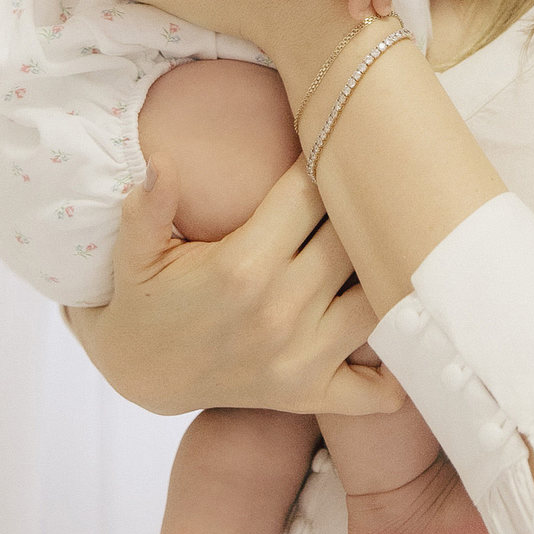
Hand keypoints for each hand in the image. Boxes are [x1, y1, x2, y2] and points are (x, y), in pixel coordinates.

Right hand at [66, 154, 407, 417]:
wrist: (141, 375)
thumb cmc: (145, 302)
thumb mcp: (134, 254)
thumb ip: (147, 208)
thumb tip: (160, 163)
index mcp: (242, 266)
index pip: (308, 193)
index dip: (323, 160)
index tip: (332, 140)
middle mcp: (279, 310)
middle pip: (350, 239)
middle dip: (362, 209)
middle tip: (370, 185)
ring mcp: (299, 356)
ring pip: (375, 300)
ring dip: (385, 273)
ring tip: (389, 244)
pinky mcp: (308, 393)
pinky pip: (372, 390)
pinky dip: (394, 371)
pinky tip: (399, 334)